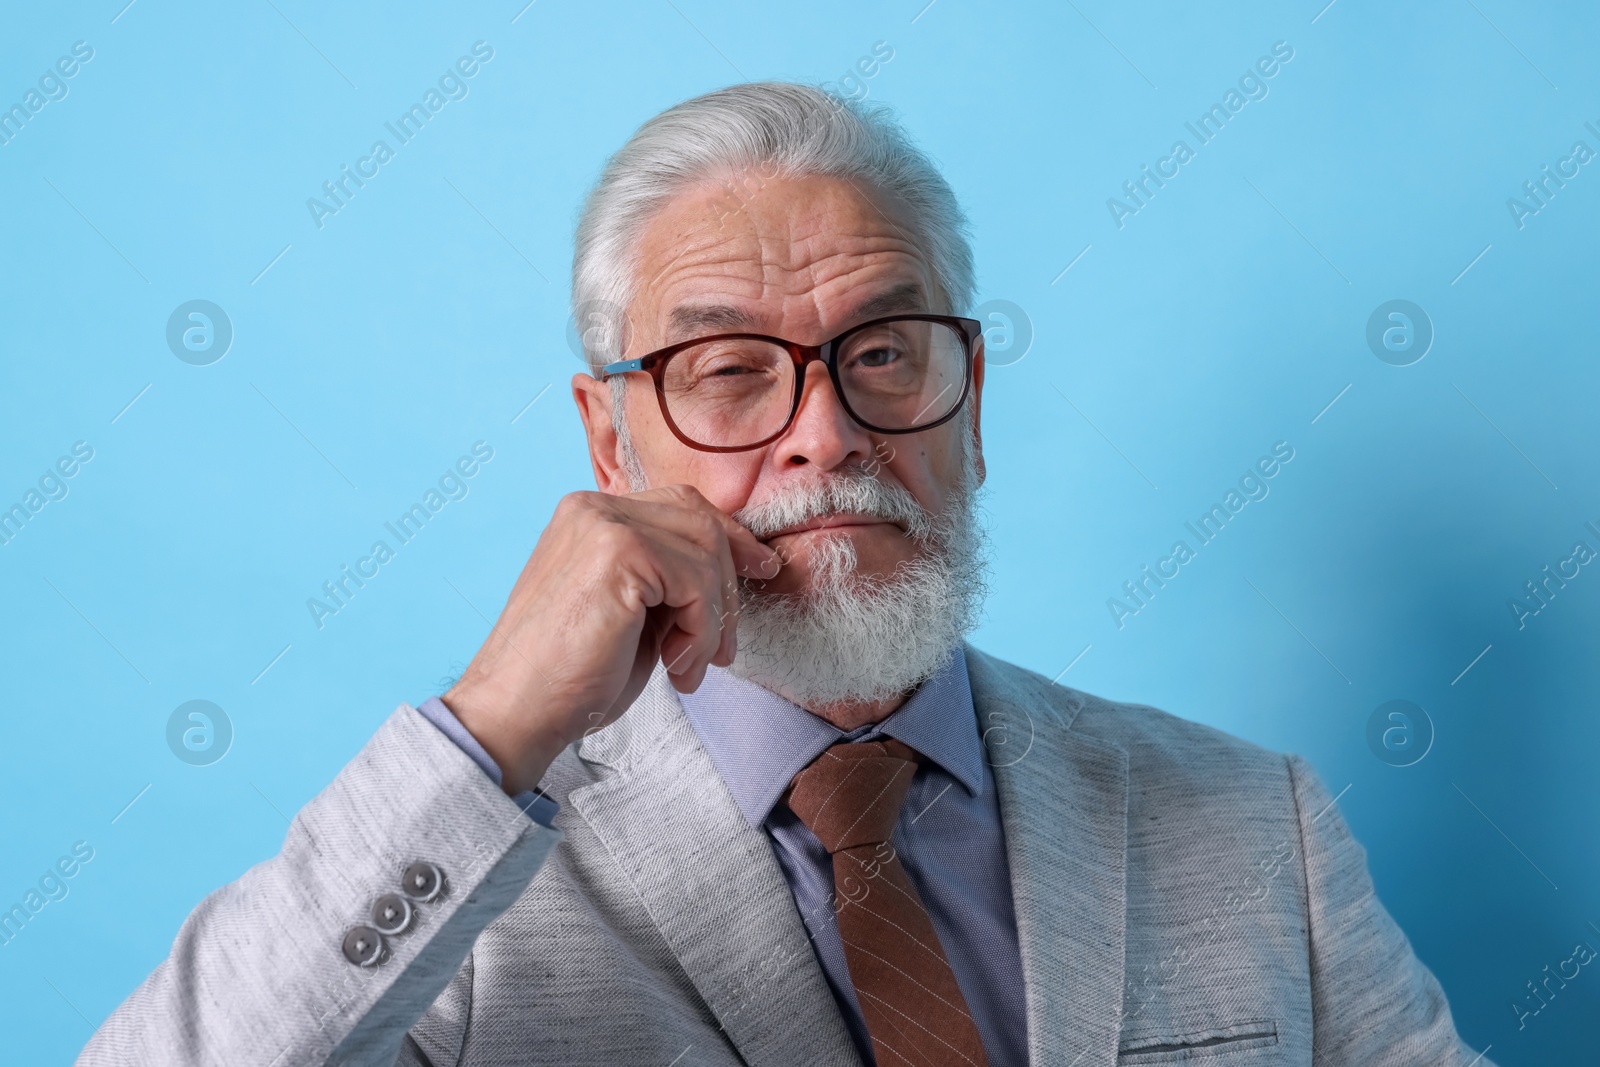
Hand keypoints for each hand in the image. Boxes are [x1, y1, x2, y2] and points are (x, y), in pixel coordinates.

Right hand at [441, 484, 780, 794]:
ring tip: (689, 667)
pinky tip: (677, 667)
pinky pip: (697, 582)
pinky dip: (702, 631)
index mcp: (589, 514)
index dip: (727, 539)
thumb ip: (667, 580)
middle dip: (728, 584)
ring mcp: (603, 524)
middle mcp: (593, 506)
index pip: (681, 506)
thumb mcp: (631, 612)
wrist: (516, 713)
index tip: (760, 570)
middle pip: (701, 520)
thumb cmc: (568, 676)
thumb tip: (732, 573)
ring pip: (706, 552)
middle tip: (725, 649)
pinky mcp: (618, 552)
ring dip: (713, 619)